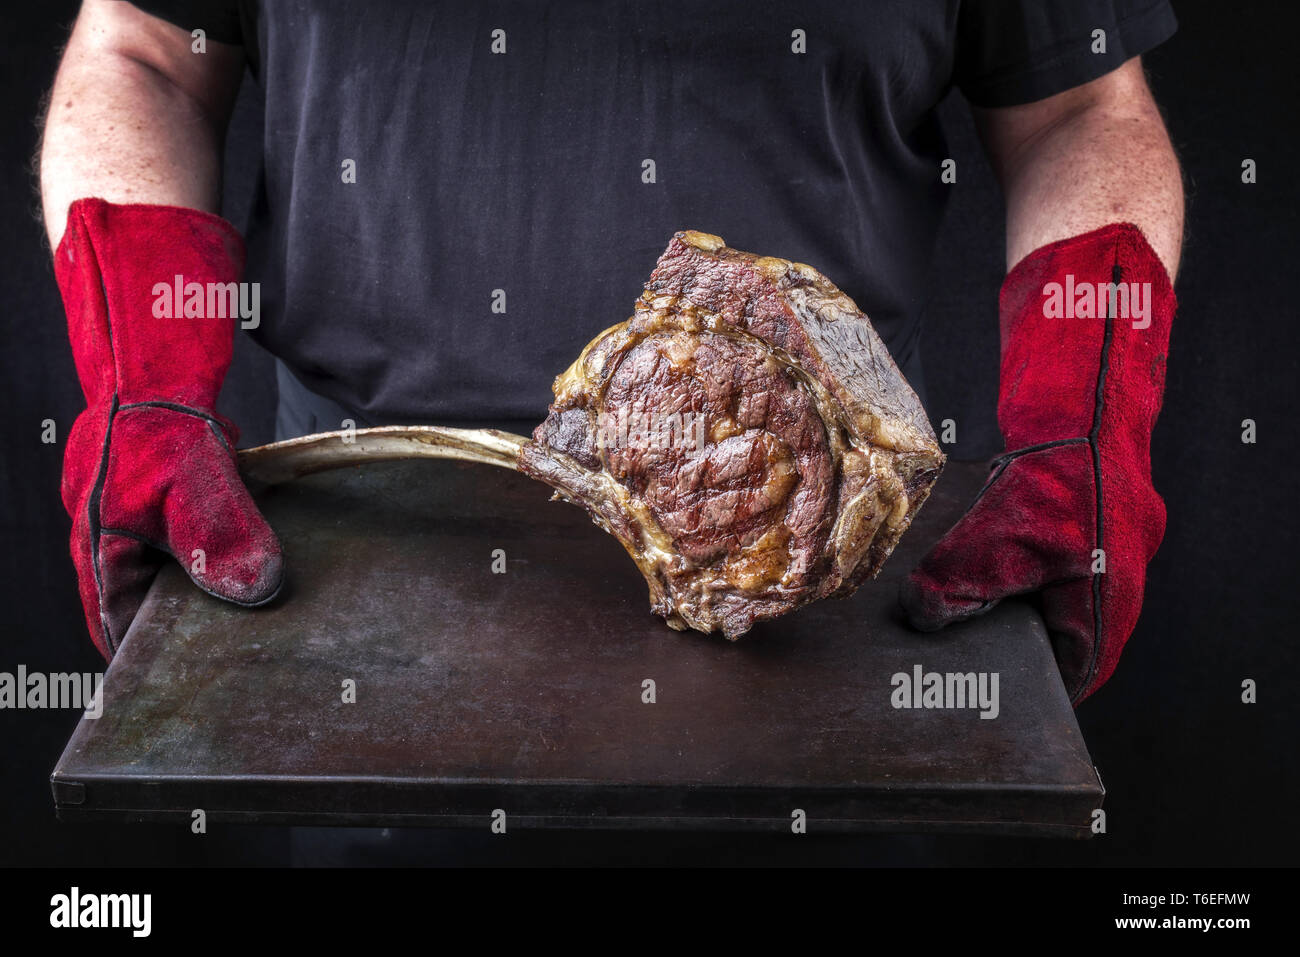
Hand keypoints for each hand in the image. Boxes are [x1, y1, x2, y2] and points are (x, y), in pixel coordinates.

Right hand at [55, 199, 281, 656]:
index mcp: (101, 539)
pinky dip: (220, 538)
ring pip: (171, 558)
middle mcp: (110, 524)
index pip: (117, 620)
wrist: (149, 327)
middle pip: (145, 594)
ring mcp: (133, 498)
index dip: (148, 653)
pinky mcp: (162, 475)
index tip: (186, 679)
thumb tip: (255, 592)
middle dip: (186, 621)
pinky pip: (190, 522)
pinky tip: (258, 543)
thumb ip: (224, 538)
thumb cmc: (155, 404)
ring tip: (256, 606)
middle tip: (235, 649)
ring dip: (210, 577)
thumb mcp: (195, 479)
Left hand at [901, 223, 1174, 703]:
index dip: (1042, 688)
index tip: (1002, 696)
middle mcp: (1114, 578)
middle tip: (968, 655)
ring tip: (958, 608)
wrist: (1083, 395)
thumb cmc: (1058, 472)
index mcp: (1108, 601)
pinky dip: (1011, 562)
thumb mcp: (996, 540)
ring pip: (1053, 592)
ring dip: (1010, 600)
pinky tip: (971, 558)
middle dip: (1017, 645)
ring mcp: (1104, 544)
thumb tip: (923, 618)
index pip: (1082, 669)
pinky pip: (1046, 553)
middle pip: (1065, 634)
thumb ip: (956, 587)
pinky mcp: (1084, 513)